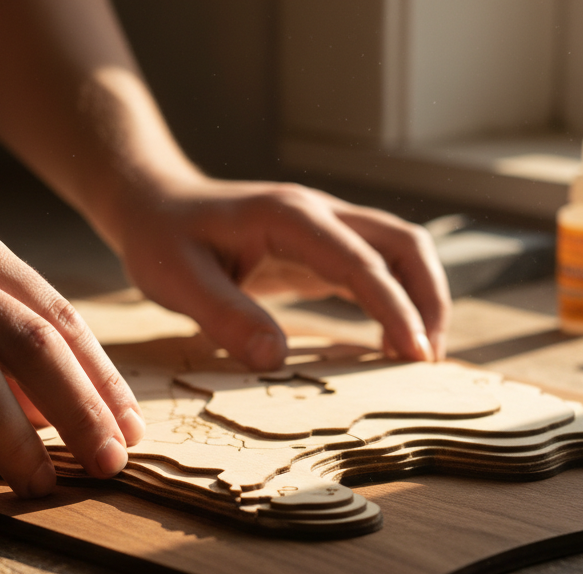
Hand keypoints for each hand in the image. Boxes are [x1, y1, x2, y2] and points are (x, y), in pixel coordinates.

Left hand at [106, 175, 450, 369]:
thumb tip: (275, 358)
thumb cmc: (161, 239)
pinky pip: (377, 271)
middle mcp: (319, 214)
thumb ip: (224, 316)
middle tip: (427, 360)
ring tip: (418, 357)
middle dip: (429, 299)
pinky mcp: (324, 250)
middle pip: (404, 244)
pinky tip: (391, 345)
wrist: (153, 204)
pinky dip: (397, 304)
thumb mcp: (175, 280)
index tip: (414, 354)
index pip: (361, 262)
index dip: (394, 308)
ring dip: (422, 299)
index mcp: (289, 217)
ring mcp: (326, 229)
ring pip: (401, 253)